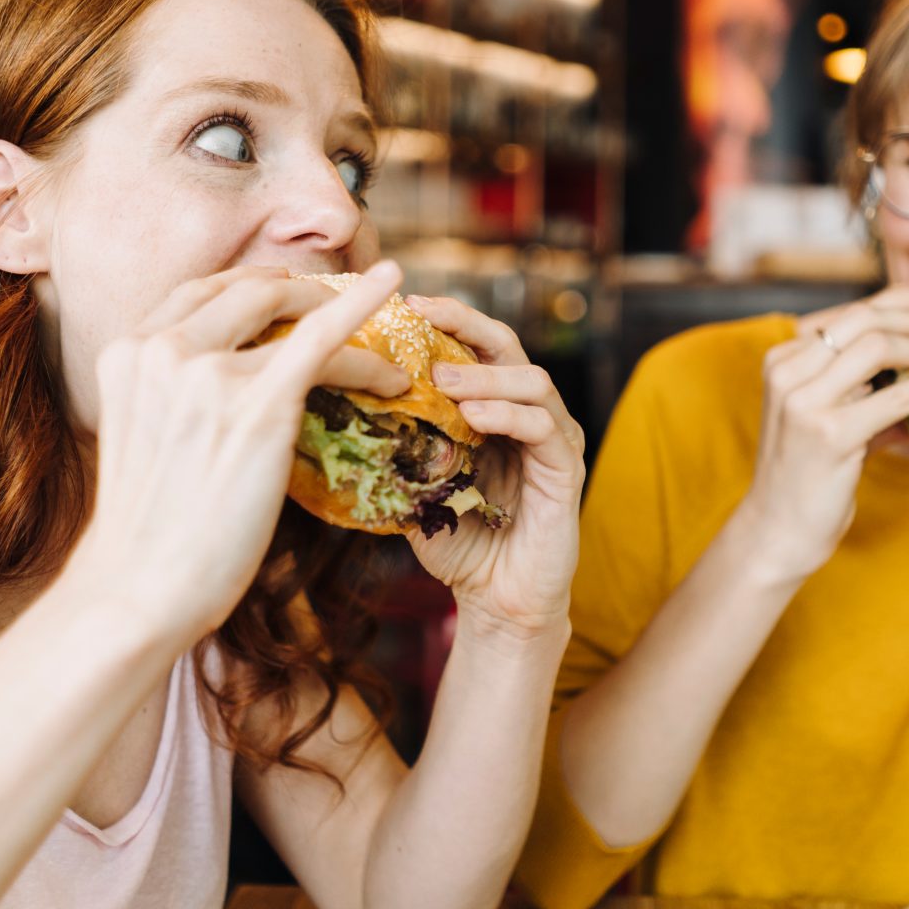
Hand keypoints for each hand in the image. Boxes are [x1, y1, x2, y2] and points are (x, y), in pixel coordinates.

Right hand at [62, 263, 409, 650]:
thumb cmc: (146, 533)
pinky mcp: (259, 404)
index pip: (198, 293)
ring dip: (343, 314)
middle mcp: (162, 349)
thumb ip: (170, 396)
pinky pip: (324, 340)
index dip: (249, 287)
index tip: (284, 293)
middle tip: (336, 305)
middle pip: (247, 290)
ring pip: (293, 315)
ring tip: (383, 332)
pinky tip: (392, 284)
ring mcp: (209, 373)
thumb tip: (219, 391)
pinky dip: (364, 308)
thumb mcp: (140, 437)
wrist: (140, 589)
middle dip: (299, 293)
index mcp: (127, 352)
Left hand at [398, 296, 584, 642]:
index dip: (447, 320)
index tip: (405, 304)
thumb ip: (397, 451)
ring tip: (440, 381)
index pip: (477, 347)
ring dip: (483, 376)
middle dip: (465, 326)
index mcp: (496, 410)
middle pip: (508, 346)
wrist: (498, 604)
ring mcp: (555, 440)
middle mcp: (530, 415)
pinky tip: (474, 418)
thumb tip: (341, 417)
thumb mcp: (417, 488)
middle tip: (423, 318)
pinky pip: (544, 428)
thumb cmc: (459, 544)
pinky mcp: (567, 471)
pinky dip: (508, 415)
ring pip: (532, 380)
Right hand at [741, 284, 908, 582]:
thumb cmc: (807, 472)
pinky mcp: (831, 433)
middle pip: (862, 322)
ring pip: (877, 347)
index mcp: (781, 359)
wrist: (778, 529)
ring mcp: (804, 401)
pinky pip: (896, 396)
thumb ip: (860, 385)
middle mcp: (786, 371)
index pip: (846, 314)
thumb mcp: (826, 414)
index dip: (893, 300)